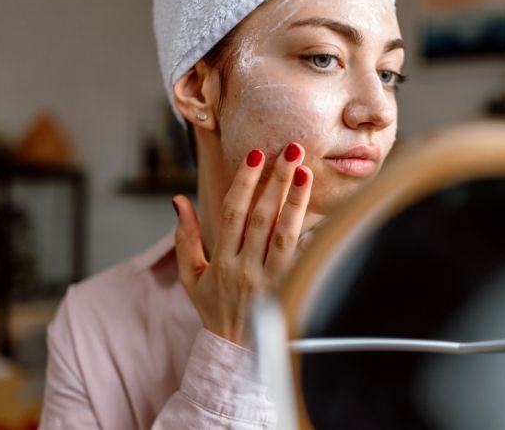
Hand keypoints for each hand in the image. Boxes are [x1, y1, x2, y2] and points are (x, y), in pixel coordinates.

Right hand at [172, 142, 312, 346]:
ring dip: (296, 201)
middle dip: (276, 181)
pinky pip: (303, 260)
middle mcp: (244, 268)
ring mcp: (269, 280)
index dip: (243, 184)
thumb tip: (178, 201)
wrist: (235, 354)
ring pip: (284, 234)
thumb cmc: (214, 309)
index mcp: (220, 261)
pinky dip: (313, 237)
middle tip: (291, 150)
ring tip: (306, 172)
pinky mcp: (290, 291)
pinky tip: (326, 215)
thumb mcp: (191, 277)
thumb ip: (185, 238)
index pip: (232, 214)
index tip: (255, 156)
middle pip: (262, 217)